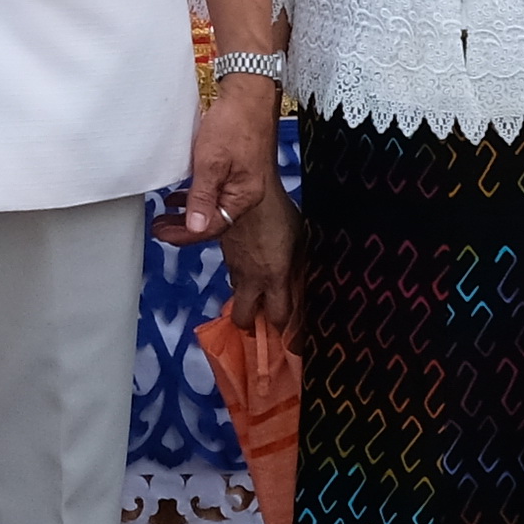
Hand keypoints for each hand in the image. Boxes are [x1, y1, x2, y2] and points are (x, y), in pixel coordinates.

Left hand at [159, 74, 283, 249]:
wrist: (248, 95)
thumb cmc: (234, 122)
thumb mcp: (211, 161)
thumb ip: (202, 196)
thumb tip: (195, 227)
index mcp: (244, 196)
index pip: (212, 227)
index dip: (184, 234)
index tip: (163, 234)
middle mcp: (246, 194)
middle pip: (213, 221)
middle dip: (184, 228)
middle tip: (159, 228)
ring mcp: (242, 182)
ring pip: (212, 208)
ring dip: (188, 214)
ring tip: (165, 216)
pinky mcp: (236, 171)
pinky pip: (215, 193)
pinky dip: (196, 198)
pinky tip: (182, 196)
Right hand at [174, 169, 292, 346]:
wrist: (243, 189)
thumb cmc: (278, 212)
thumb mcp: (299, 239)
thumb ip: (296, 264)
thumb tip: (298, 280)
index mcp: (274, 277)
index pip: (278, 317)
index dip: (284, 329)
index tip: (290, 335)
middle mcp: (250, 279)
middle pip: (243, 317)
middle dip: (251, 323)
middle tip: (262, 318)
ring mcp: (234, 266)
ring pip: (236, 292)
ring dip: (246, 294)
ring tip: (258, 286)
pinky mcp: (224, 253)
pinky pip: (232, 271)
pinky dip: (239, 272)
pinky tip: (249, 260)